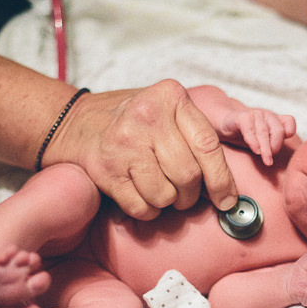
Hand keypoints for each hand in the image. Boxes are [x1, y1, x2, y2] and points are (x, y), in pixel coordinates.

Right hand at [45, 79, 237, 219]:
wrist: (77, 122)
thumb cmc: (137, 122)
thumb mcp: (169, 110)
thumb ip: (199, 136)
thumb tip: (229, 190)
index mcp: (171, 96)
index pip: (208, 146)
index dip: (222, 180)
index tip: (227, 201)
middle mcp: (147, 116)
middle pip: (188, 176)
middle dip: (191, 195)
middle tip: (185, 195)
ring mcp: (124, 143)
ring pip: (166, 195)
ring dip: (168, 203)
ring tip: (160, 189)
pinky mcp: (106, 170)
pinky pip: (142, 207)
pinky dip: (148, 211)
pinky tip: (142, 195)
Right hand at [219, 108, 295, 165]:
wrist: (223, 125)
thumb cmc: (246, 135)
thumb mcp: (262, 141)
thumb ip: (273, 145)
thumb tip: (287, 162)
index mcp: (275, 120)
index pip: (289, 122)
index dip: (289, 132)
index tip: (283, 145)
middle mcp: (267, 116)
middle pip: (278, 131)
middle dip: (276, 146)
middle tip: (270, 160)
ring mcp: (255, 115)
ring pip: (263, 132)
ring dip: (266, 148)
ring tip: (267, 161)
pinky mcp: (242, 117)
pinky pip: (249, 130)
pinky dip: (253, 141)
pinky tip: (255, 151)